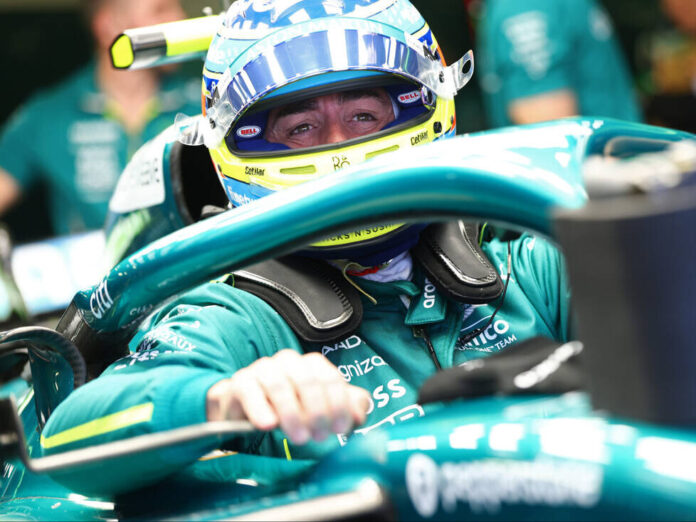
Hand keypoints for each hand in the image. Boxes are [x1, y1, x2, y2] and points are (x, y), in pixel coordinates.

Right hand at [206, 350, 369, 443]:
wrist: (248, 411)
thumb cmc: (291, 409)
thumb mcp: (322, 410)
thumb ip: (346, 409)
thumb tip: (359, 414)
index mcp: (311, 365)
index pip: (330, 378)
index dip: (338, 404)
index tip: (340, 429)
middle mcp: (288, 362)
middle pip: (307, 381)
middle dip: (317, 412)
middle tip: (319, 437)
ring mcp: (263, 369)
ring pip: (279, 385)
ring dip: (292, 413)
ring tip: (298, 437)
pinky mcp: (241, 382)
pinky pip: (250, 391)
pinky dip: (260, 408)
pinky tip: (268, 425)